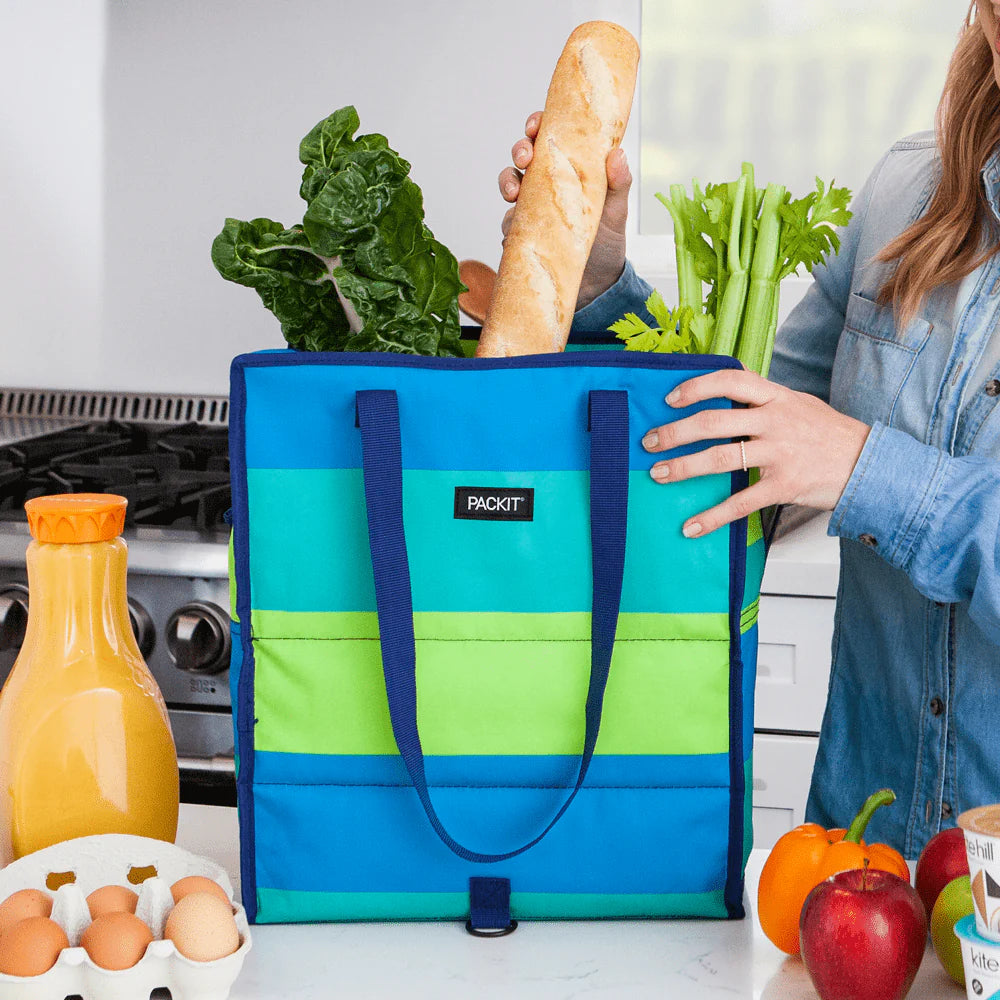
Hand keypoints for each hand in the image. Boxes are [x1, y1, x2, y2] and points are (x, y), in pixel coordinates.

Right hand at [498, 111, 630, 308]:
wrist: (596, 284)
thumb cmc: (607, 240)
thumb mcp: (617, 211)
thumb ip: (618, 183)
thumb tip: (617, 154)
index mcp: (567, 168)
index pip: (549, 137)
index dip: (537, 125)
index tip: (535, 127)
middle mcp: (545, 183)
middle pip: (523, 157)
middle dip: (519, 151)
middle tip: (525, 159)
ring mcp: (530, 208)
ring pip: (509, 185)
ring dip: (507, 183)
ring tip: (514, 194)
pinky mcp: (521, 233)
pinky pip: (507, 224)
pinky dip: (510, 224)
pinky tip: (518, 229)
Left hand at [642, 369, 870, 536]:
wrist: (871, 465)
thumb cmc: (828, 435)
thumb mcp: (798, 404)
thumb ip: (762, 400)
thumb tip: (722, 394)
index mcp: (776, 397)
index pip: (730, 380)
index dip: (697, 387)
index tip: (669, 398)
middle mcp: (776, 421)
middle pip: (714, 422)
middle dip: (675, 432)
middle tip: (649, 442)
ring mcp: (780, 454)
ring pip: (721, 459)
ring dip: (683, 468)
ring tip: (659, 475)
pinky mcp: (784, 486)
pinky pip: (740, 502)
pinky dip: (712, 516)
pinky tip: (691, 526)